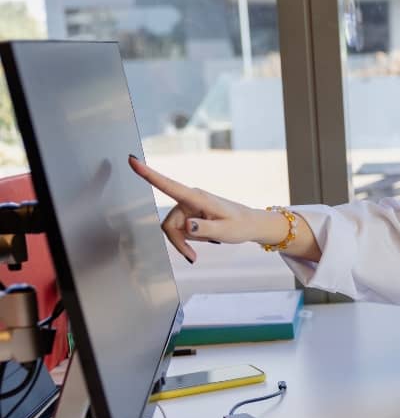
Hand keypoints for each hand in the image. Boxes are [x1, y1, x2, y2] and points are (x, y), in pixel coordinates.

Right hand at [128, 155, 288, 262]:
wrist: (249, 224)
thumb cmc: (240, 225)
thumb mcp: (225, 230)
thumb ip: (205, 228)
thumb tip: (186, 225)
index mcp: (197, 197)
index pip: (169, 185)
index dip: (149, 174)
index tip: (132, 160)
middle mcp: (189, 199)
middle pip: (169, 224)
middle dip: (177, 242)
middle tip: (192, 257)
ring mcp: (187, 206)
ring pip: (172, 229)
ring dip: (182, 243)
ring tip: (199, 251)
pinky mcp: (187, 214)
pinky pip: (178, 230)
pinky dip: (186, 241)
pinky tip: (203, 240)